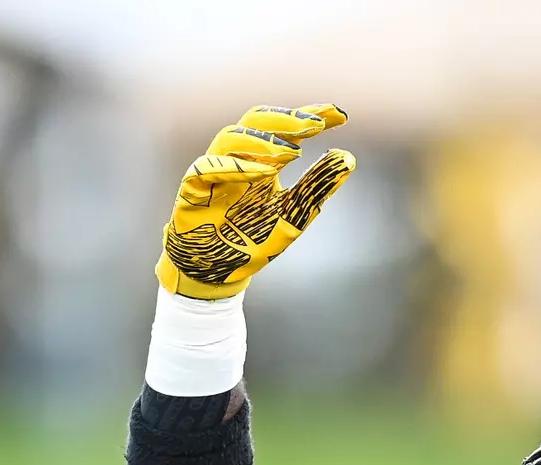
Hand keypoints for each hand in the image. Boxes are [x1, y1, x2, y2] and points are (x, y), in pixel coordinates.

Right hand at [157, 104, 355, 299]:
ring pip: (230, 138)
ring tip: (293, 151)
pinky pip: (206, 169)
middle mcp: (237, 159)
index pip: (285, 128)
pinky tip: (264, 172)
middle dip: (286, 120)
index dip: (310, 116)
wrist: (220, 272)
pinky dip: (235, 167)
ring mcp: (213, 171)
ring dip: (263, 142)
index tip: (340, 115)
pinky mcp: (193, 191)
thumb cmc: (252, 240)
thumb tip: (347, 158)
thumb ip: (316, 186)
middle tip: (316, 124)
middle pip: (256, 122)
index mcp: (262, 161)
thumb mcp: (295, 214)